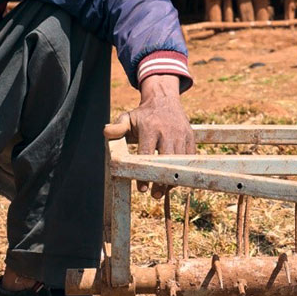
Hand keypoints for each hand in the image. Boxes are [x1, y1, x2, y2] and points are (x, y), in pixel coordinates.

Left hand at [104, 73, 194, 197]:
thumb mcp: (128, 118)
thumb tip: (106, 132)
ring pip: (179, 162)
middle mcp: (167, 131)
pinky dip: (182, 171)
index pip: (146, 155)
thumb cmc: (143, 115)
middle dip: (161, 180)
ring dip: (172, 179)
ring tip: (163, 192)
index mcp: (150, 128)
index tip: (142, 189)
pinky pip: (189, 158)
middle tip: (155, 195)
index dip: (144, 174)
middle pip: (166, 161)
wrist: (164, 100)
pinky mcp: (190, 137)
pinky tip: (173, 181)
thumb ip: (117, 127)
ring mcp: (180, 134)